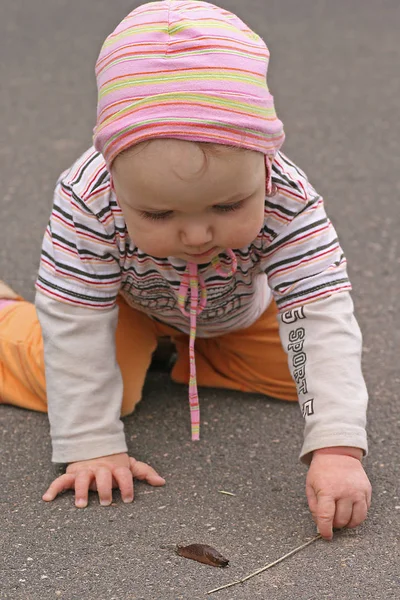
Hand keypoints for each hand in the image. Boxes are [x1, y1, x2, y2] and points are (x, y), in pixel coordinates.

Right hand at [42, 452, 165, 507]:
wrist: (95, 446)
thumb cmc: (114, 463)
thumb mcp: (129, 465)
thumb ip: (144, 472)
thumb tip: (162, 482)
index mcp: (115, 467)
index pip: (123, 474)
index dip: (127, 485)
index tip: (129, 499)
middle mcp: (100, 468)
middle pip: (103, 476)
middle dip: (104, 488)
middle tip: (105, 501)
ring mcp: (85, 471)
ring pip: (82, 478)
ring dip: (80, 490)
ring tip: (80, 504)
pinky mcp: (72, 474)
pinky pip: (61, 481)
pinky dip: (53, 488)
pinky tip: (47, 498)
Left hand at [306, 447, 371, 539]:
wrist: (337, 453)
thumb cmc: (321, 470)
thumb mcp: (310, 486)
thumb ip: (314, 507)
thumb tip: (320, 525)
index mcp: (327, 490)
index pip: (327, 517)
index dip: (325, 530)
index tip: (326, 535)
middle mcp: (344, 491)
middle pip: (342, 520)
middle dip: (335, 524)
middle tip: (331, 518)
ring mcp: (358, 491)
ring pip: (356, 520)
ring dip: (347, 523)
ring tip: (341, 516)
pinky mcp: (366, 491)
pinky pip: (365, 511)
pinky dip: (357, 515)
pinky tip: (350, 508)